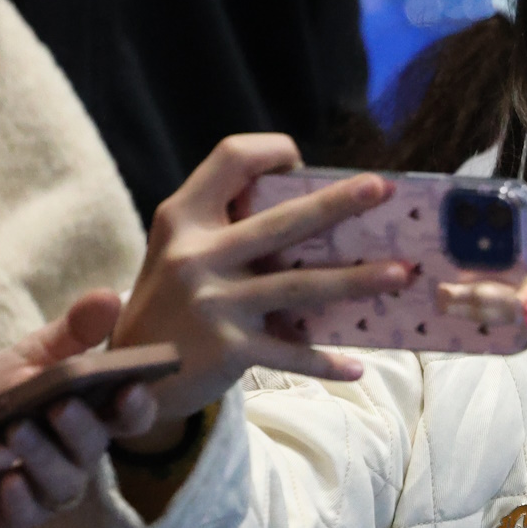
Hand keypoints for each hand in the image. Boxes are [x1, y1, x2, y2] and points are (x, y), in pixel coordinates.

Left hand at [0, 290, 160, 527]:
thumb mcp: (28, 362)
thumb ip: (71, 335)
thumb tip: (113, 294)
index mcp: (93, 415)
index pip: (132, 413)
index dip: (138, 404)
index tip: (132, 386)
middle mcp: (82, 453)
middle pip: (99, 444)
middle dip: (84, 427)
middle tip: (61, 406)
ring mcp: (54, 487)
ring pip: (65, 478)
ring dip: (43, 455)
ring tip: (16, 431)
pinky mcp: (21, 514)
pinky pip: (28, 512)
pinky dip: (20, 498)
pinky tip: (6, 481)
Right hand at [108, 134, 407, 438]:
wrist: (125, 376)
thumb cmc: (173, 301)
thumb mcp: (181, 251)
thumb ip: (227, 227)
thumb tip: (318, 208)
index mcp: (183, 219)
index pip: (230, 160)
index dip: (271, 151)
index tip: (302, 160)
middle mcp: (195, 256)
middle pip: (282, 222)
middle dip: (337, 203)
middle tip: (383, 190)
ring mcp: (213, 304)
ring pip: (302, 287)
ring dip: (358, 281)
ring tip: (401, 274)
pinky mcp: (228, 350)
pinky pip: (292, 352)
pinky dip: (326, 362)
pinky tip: (357, 367)